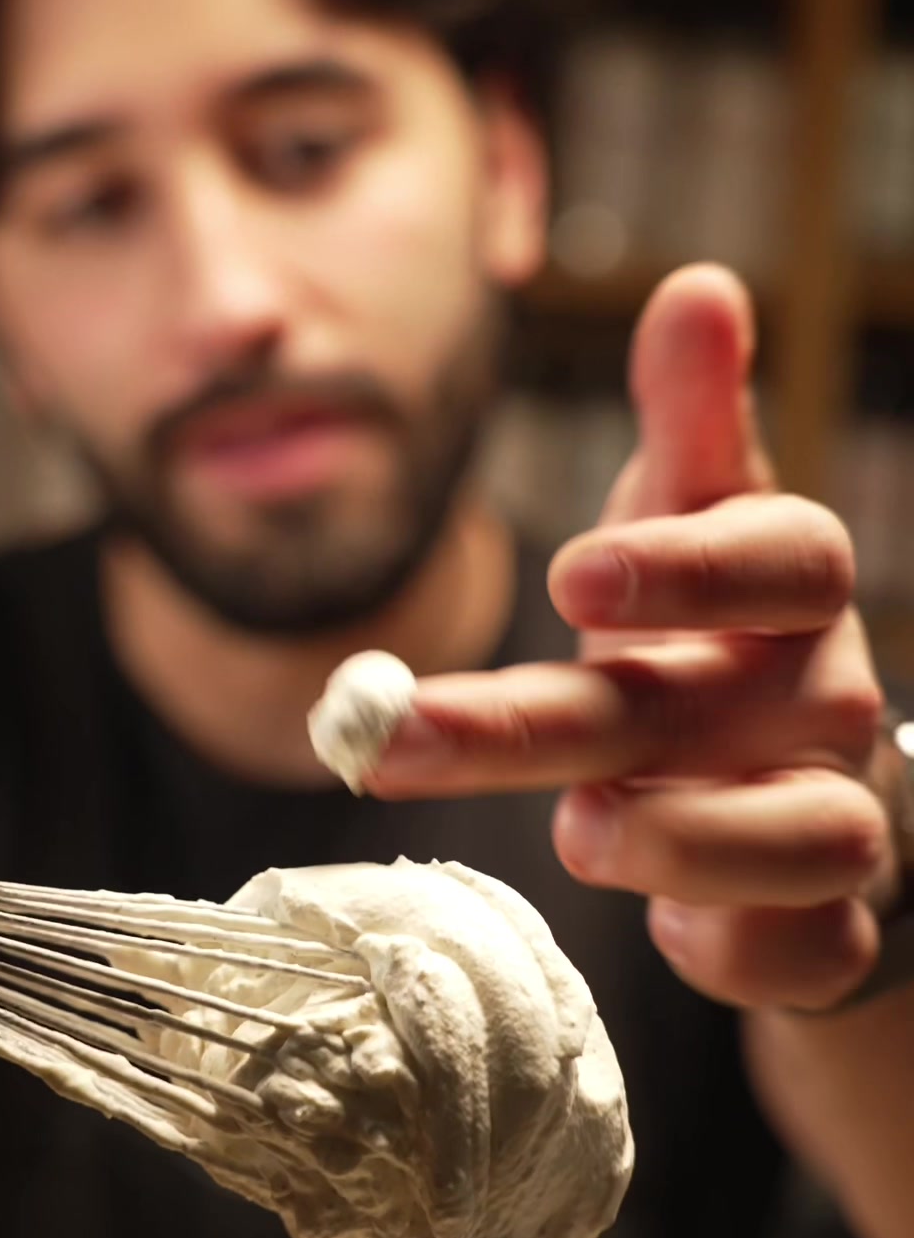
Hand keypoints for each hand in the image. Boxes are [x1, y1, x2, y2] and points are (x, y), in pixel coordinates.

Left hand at [372, 265, 891, 1012]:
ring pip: (814, 835)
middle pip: (717, 705)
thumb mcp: (693, 525)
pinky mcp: (826, 921)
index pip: (785, 555)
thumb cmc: (714, 647)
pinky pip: (807, 951)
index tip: (568, 573)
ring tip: (576, 833)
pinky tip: (669, 931)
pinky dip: (736, 948)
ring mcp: (836, 812)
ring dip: (686, 842)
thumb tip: (696, 287)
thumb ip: (691, 427)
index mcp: (789, 597)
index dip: (690, 565)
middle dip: (548, 723)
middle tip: (400, 737)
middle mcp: (821, 701)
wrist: (797, 790)